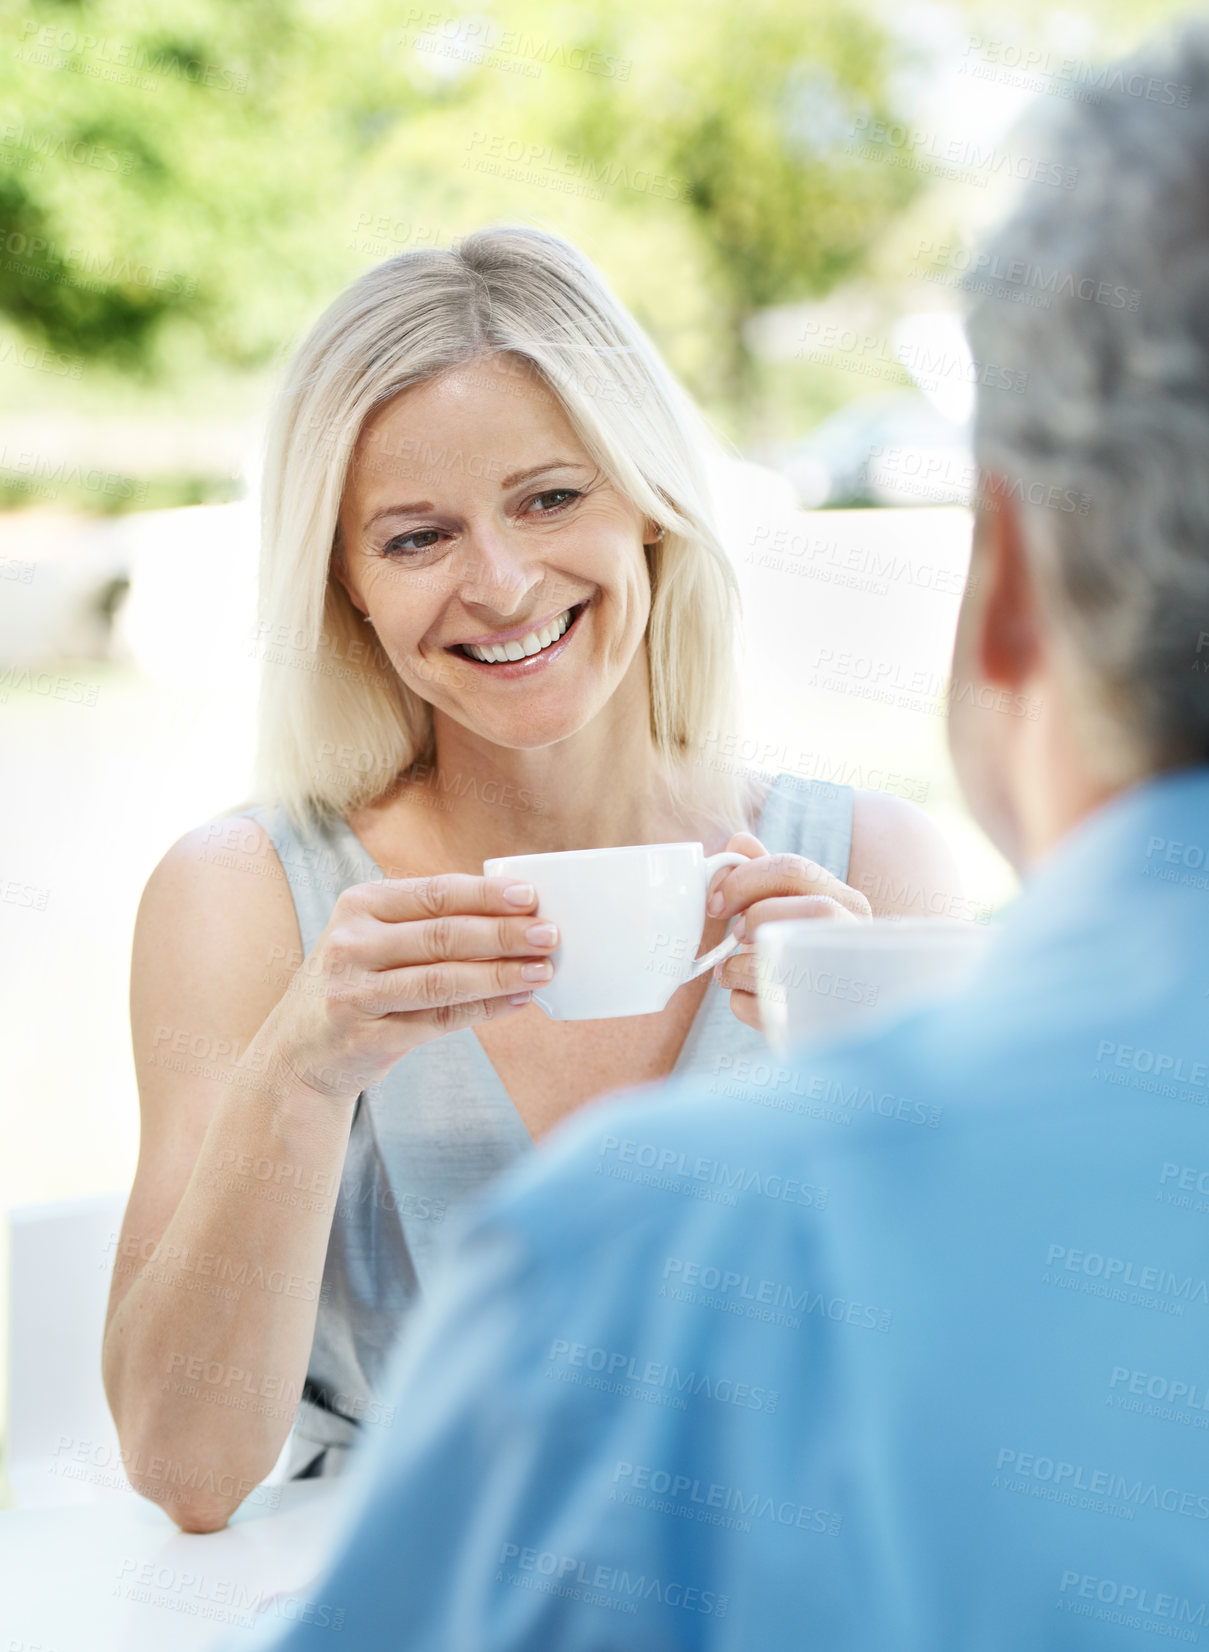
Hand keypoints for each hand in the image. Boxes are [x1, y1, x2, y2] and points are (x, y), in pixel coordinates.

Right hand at [267, 874, 556, 1100]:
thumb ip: (429, 924)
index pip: (435, 893)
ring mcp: (354, 992)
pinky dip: (482, 1010)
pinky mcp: (364, 1036)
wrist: (298, 1051)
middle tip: (550, 935)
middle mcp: (351, 944)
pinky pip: (437, 1020)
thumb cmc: (358, 983)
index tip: (531, 896)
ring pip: (443, 980)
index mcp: (359, 906)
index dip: (487, 895)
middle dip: (504, 934)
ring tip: (542, 971)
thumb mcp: (375, 939)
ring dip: (500, 974)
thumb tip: (514, 915)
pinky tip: (516, 1002)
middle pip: (444, 935)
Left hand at [706, 833, 871, 1031]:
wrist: (848, 1013)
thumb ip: (770, 875)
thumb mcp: (800, 907)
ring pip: (779, 963)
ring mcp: (843, 981)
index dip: (742, 879)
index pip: (792, 868)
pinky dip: (741, 1002)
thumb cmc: (813, 951)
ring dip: (738, 967)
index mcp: (847, 902)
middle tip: (733, 934)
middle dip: (754, 918)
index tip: (715, 902)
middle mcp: (852, 937)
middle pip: (801, 911)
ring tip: (731, 971)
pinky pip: (765, 1010)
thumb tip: (738, 841)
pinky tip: (748, 998)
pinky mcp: (818, 1021)